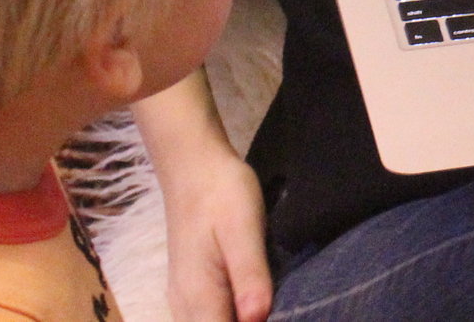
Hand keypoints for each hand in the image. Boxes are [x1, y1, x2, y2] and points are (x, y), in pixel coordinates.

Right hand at [158, 137, 272, 321]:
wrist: (193, 166)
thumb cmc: (221, 193)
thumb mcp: (243, 229)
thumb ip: (250, 276)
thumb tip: (258, 319)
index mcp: (199, 298)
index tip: (285, 317)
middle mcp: (185, 307)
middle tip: (289, 309)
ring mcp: (184, 300)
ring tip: (275, 306)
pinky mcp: (190, 290)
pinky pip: (208, 319)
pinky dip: (229, 318)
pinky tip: (255, 305)